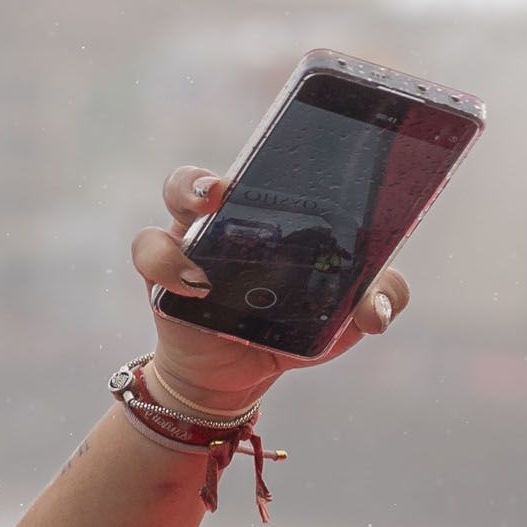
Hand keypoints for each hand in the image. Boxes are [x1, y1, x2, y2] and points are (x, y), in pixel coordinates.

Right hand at [127, 164, 410, 414]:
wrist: (241, 376)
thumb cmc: (292, 330)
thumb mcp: (341, 316)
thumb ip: (376, 299)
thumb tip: (376, 310)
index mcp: (269, 213)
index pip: (262, 164)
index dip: (265, 150)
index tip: (276, 153)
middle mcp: (224, 217)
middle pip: (201, 176)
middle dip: (203, 179)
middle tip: (221, 193)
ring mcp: (188, 240)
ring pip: (171, 200)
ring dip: (181, 216)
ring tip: (204, 252)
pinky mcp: (162, 276)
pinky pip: (150, 251)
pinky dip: (167, 265)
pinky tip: (196, 288)